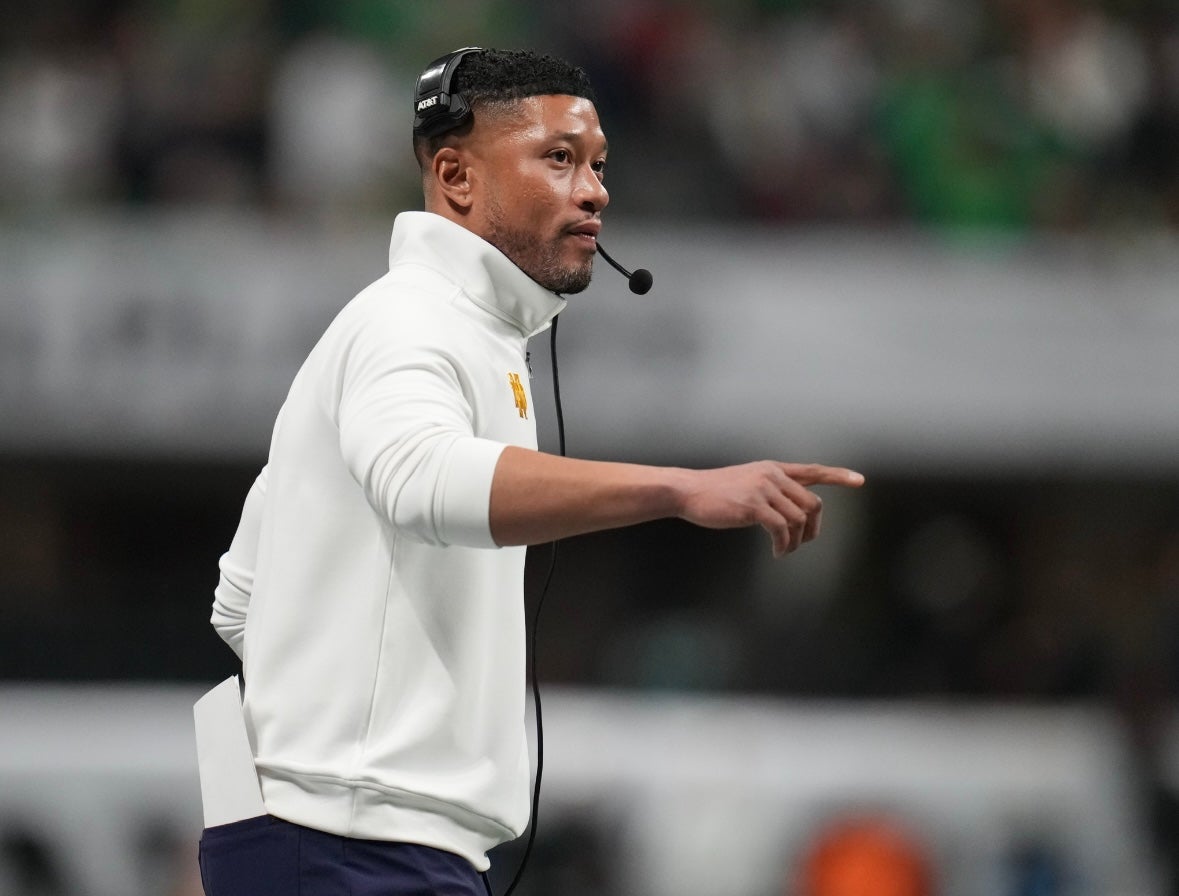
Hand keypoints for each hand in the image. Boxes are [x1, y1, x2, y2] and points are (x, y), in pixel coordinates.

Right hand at [675, 462, 863, 556]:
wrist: (687, 491)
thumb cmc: (713, 493)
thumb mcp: (746, 483)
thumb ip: (769, 490)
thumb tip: (788, 514)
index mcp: (773, 468)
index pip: (812, 470)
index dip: (838, 476)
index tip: (859, 481)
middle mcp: (772, 475)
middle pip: (812, 503)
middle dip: (813, 528)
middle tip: (802, 543)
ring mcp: (763, 488)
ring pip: (799, 519)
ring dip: (796, 542)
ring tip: (784, 551)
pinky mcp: (753, 505)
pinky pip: (781, 529)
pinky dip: (784, 545)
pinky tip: (777, 552)